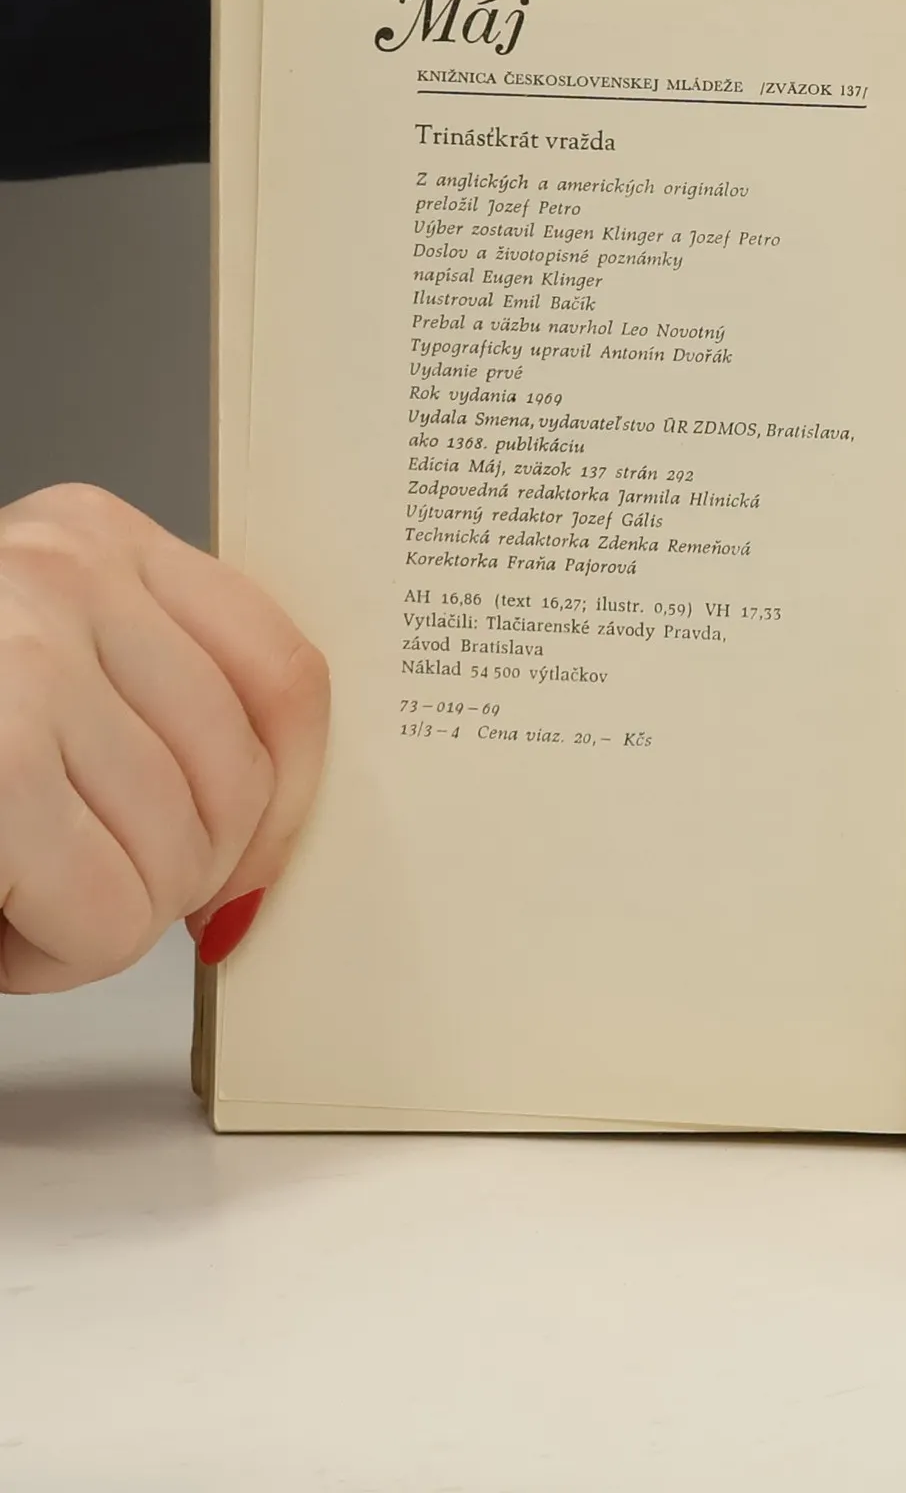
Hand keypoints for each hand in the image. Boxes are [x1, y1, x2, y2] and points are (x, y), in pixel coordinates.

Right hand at [0, 485, 328, 992]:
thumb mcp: (39, 666)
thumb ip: (147, 704)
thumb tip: (267, 839)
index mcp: (93, 536)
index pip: (283, 673)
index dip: (288, 800)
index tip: (251, 867)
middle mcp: (64, 571)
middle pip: (235, 782)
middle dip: (165, 878)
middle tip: (67, 886)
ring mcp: (22, 654)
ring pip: (174, 861)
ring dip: (95, 925)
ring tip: (7, 894)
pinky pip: (104, 912)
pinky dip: (54, 958)